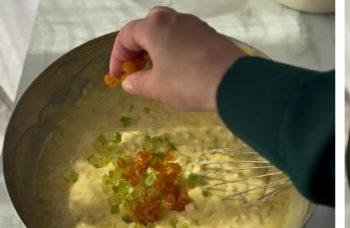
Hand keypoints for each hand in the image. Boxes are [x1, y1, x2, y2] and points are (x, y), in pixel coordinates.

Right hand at [110, 6, 244, 111]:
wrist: (232, 83)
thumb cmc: (188, 83)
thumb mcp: (156, 88)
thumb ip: (138, 83)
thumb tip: (129, 82)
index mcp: (154, 26)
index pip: (126, 36)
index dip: (117, 57)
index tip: (117, 76)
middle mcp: (173, 19)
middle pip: (147, 26)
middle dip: (138, 47)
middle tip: (136, 68)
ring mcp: (194, 24)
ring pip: (168, 30)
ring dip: (157, 47)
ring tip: (157, 71)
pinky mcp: (209, 34)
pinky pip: (184, 37)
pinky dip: (175, 49)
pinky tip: (178, 69)